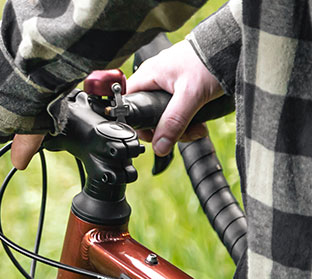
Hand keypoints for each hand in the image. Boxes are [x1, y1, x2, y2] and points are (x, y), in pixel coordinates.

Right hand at [127, 40, 223, 155]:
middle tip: (184, 134)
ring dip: (181, 126)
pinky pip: (177, 107)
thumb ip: (173, 122)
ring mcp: (169, 80)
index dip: (138, 123)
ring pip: (165, 112)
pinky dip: (188, 117)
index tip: (154, 135)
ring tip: (198, 128)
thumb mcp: (190, 96)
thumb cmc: (209, 61)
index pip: (129, 104)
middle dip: (167, 129)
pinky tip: (200, 121)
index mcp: (147, 75)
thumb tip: (159, 147)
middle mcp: (154, 77)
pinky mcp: (182, 85)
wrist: (234, 45)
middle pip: (149, 113)